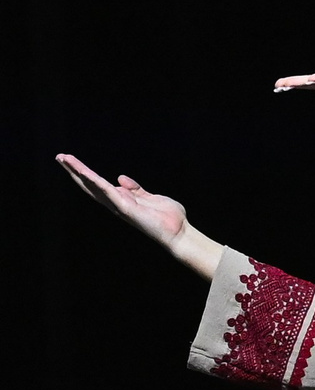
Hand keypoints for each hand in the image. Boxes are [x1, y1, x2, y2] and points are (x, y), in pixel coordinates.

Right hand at [57, 154, 223, 278]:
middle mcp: (116, 203)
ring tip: (65, 160)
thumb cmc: (167, 217)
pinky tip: (85, 173)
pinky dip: (97, 182)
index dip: (84, 173)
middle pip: (90, 185)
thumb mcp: (150, 197)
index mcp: (122, 199)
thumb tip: (120, 177)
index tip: (71, 161)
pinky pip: (108, 193)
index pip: (98, 184)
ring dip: (79, 173)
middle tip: (60, 157)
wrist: (179, 232)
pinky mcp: (126, 209)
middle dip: (74, 171)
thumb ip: (135, 189)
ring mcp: (119, 206)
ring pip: (94, 186)